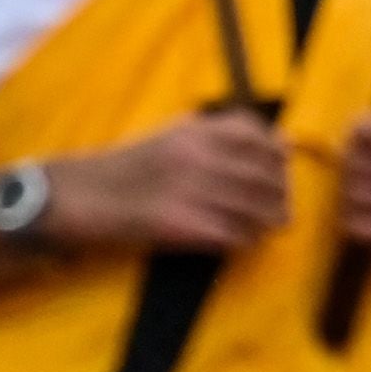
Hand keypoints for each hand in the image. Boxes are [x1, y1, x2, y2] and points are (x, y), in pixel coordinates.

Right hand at [46, 107, 291, 257]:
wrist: (87, 196)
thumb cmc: (133, 166)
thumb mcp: (174, 136)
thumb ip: (221, 135)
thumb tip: (282, 144)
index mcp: (196, 132)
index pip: (257, 136)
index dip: (278, 154)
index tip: (282, 168)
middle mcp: (197, 157)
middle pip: (264, 176)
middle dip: (281, 194)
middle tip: (283, 207)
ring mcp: (191, 192)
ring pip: (255, 209)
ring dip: (268, 220)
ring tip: (268, 226)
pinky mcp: (183, 226)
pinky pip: (234, 235)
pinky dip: (245, 239)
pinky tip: (242, 240)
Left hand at [338, 100, 370, 253]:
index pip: (366, 131)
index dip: (358, 129)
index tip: (364, 131)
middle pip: (355, 163)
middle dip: (351, 158)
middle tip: (357, 155)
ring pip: (354, 194)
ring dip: (350, 186)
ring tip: (359, 178)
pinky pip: (360, 226)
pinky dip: (354, 216)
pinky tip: (365, 205)